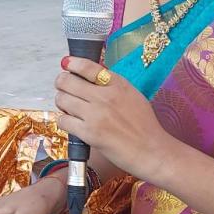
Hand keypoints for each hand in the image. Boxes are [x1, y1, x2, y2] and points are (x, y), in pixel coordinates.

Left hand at [54, 56, 174, 184]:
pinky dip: (64, 121)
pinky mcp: (89, 133)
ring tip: (69, 107)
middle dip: (61, 83)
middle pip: (68, 81)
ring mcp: (96, 115)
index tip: (66, 63)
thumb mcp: (133, 95)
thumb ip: (113, 85)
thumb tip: (91, 78)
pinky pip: (63, 120)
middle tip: (63, 88)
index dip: (72, 63)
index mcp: (118, 84)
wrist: (151, 151)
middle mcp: (105, 96)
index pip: (87, 67)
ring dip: (61, 102)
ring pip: (62, 99)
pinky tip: (72, 123)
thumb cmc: (144, 126)